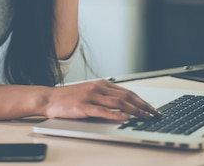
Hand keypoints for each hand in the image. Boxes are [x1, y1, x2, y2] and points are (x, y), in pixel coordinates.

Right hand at [43, 79, 161, 120]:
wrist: (49, 99)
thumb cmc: (69, 97)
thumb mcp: (89, 92)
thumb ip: (104, 95)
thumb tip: (123, 104)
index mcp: (101, 84)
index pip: (127, 91)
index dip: (142, 100)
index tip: (151, 108)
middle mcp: (98, 88)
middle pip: (126, 96)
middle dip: (143, 106)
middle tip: (154, 114)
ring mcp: (91, 97)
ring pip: (118, 103)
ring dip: (135, 111)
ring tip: (145, 117)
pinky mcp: (84, 107)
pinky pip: (103, 111)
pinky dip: (116, 114)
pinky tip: (125, 118)